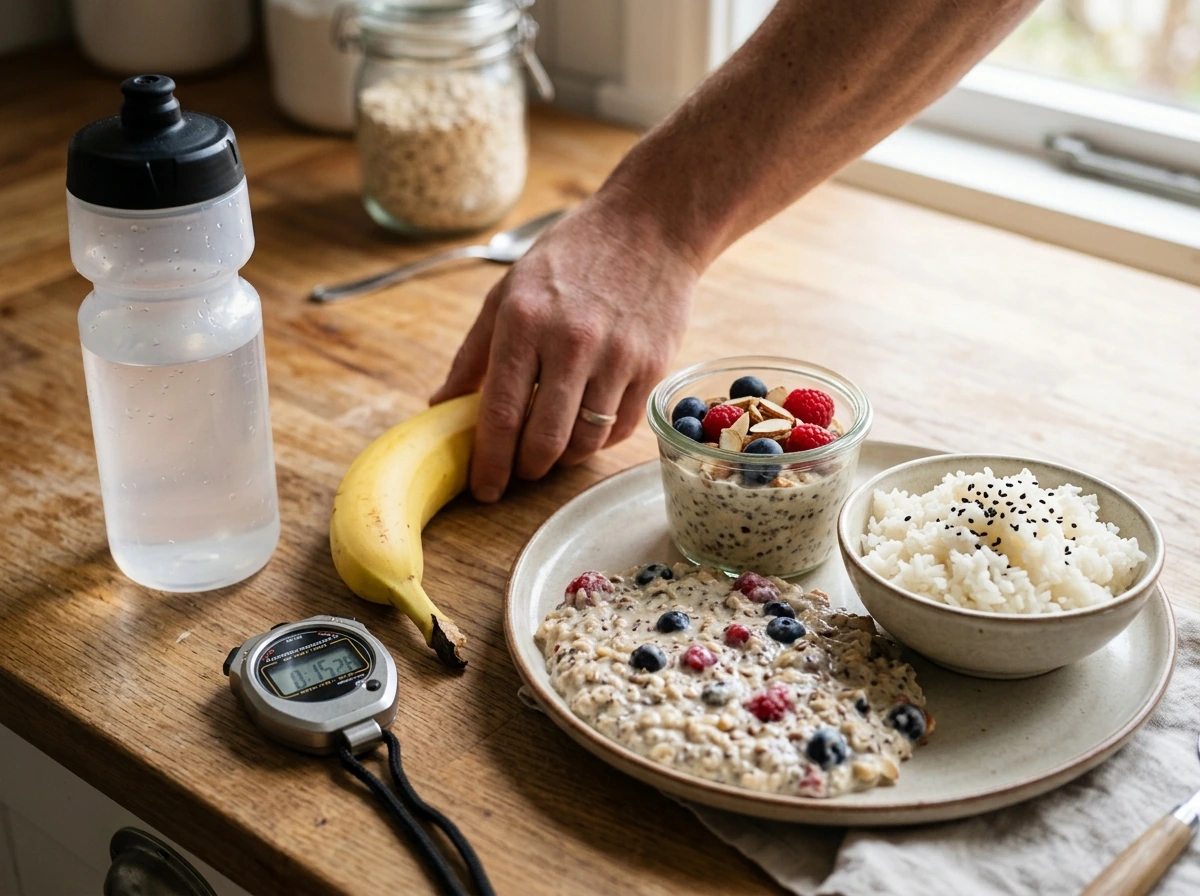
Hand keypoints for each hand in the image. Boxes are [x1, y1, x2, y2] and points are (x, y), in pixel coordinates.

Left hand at [431, 188, 700, 501]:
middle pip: (544, 440)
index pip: (501, 413)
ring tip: (551, 449)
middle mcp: (571, 341)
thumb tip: (441, 405)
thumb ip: (474, 353)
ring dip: (562, 460)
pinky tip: (585, 428)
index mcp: (524, 320)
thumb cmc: (571, 257)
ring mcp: (616, 356)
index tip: (483, 488)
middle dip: (525, 469)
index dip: (489, 461)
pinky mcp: (652, 366)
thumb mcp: (508, 290)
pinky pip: (619, 429)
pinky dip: (597, 441)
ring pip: (584, 443)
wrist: (650, 226)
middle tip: (518, 471)